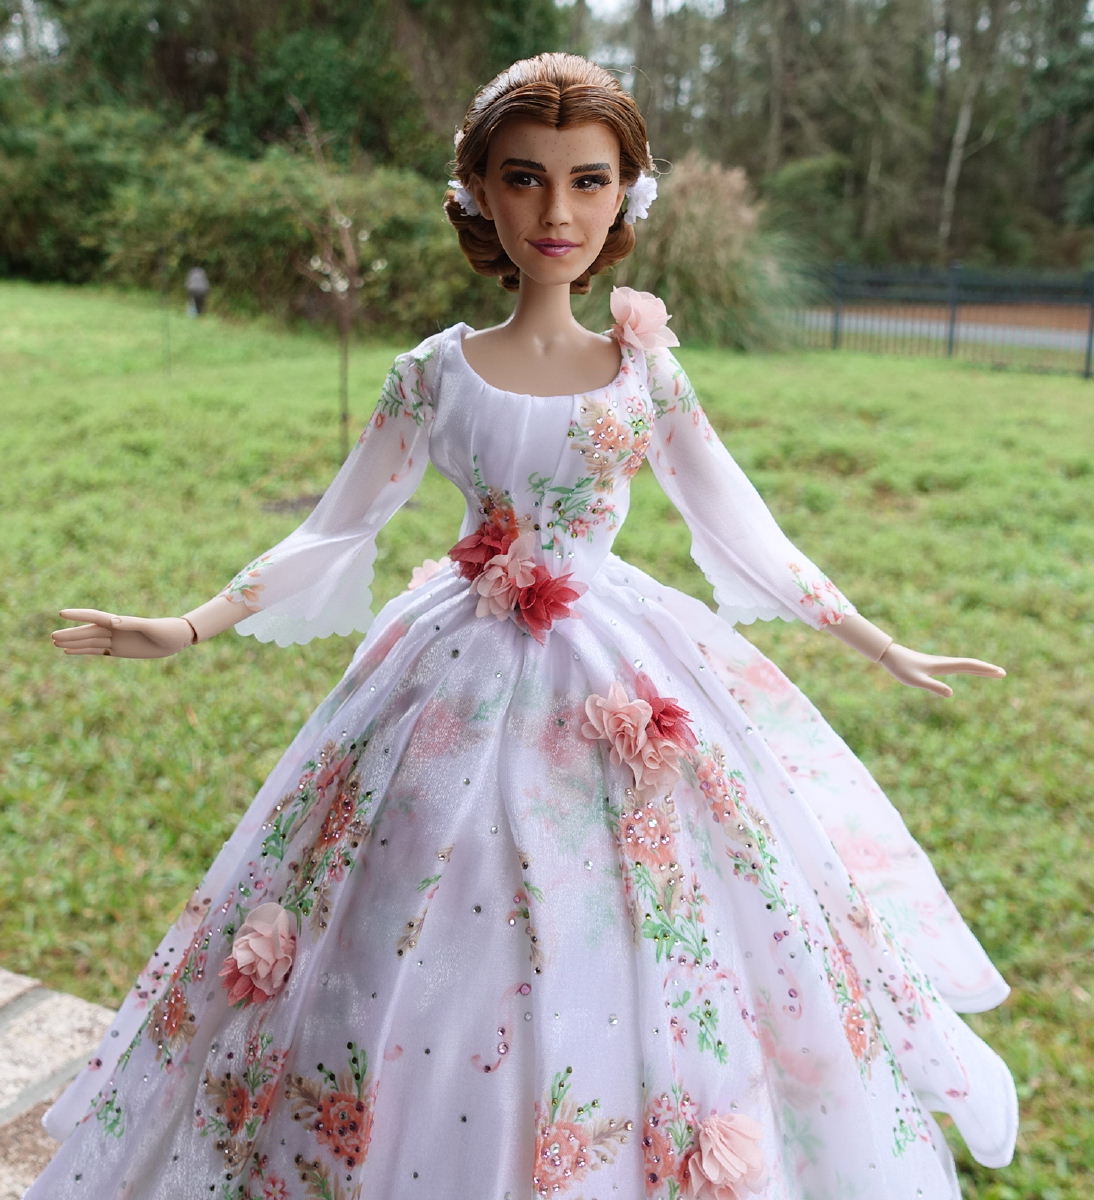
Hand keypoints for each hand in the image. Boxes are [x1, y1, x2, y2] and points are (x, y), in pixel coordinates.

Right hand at [51, 609, 194, 658]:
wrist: (176, 639)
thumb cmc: (166, 630)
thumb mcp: (151, 627)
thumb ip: (132, 624)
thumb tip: (113, 622)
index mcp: (121, 622)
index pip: (96, 617)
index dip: (79, 615)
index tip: (62, 613)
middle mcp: (115, 630)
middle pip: (88, 631)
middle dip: (71, 633)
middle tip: (52, 636)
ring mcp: (115, 640)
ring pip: (89, 641)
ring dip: (73, 642)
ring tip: (54, 643)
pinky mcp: (118, 650)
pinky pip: (96, 651)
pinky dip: (83, 651)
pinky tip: (69, 651)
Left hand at [878, 643, 1005, 697]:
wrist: (890, 655)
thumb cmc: (901, 668)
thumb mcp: (916, 681)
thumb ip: (933, 686)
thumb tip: (951, 693)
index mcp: (943, 665)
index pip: (968, 666)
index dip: (984, 669)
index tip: (1000, 672)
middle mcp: (944, 662)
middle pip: (970, 664)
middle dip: (987, 669)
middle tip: (1003, 673)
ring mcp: (940, 663)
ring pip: (964, 664)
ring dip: (979, 667)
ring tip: (991, 672)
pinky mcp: (935, 665)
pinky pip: (956, 666)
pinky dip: (968, 667)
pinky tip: (968, 669)